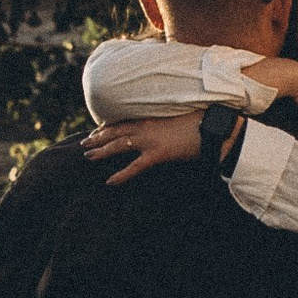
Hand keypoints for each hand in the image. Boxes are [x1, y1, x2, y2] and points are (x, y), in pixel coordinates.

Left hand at [84, 110, 208, 185]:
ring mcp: (150, 139)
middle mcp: (146, 126)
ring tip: (87, 156)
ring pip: (118, 145)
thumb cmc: (199, 121)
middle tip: (85, 142)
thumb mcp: (178, 117)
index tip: (97, 129)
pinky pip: (134, 167)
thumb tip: (161, 126)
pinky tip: (109, 182)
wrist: (212, 127)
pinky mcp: (158, 154)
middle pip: (115, 131)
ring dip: (101, 150)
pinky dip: (121, 175)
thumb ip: (165, 121)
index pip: (123, 120)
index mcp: (151, 116)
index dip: (108, 125)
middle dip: (98, 137)